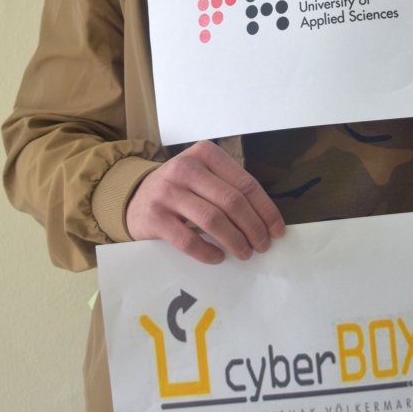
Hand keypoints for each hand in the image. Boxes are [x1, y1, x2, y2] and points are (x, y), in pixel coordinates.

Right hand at [126, 140, 284, 263]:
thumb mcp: (203, 175)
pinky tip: (219, 257)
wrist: (135, 196)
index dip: (265, 209)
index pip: (245, 183)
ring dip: (235, 240)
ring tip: (245, 253)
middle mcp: (185, 168)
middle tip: (263, 245)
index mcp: (205, 153)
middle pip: (232, 201)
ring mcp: (167, 192)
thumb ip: (229, 187)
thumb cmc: (180, 188)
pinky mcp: (154, 216)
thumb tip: (266, 219)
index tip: (277, 230)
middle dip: (253, 227)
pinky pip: (188, 240)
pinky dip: (208, 251)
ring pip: (212, 219)